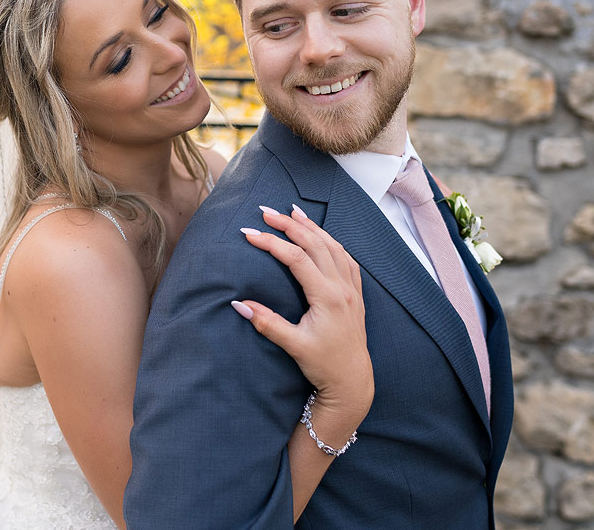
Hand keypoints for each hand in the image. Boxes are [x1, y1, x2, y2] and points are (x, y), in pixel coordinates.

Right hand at [233, 205, 373, 421]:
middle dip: (289, 225)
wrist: (352, 381)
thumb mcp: (293, 346)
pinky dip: (331, 242)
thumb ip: (266, 322)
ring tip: (293, 212)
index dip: (271, 243)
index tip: (249, 234)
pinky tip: (322, 237)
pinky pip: (345, 259)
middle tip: (266, 212)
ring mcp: (351, 290)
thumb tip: (238, 304)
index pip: (296, 259)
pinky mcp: (355, 296)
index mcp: (327, 297)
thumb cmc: (323, 365)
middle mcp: (342, 288)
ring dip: (312, 228)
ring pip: (333, 247)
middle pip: (315, 244)